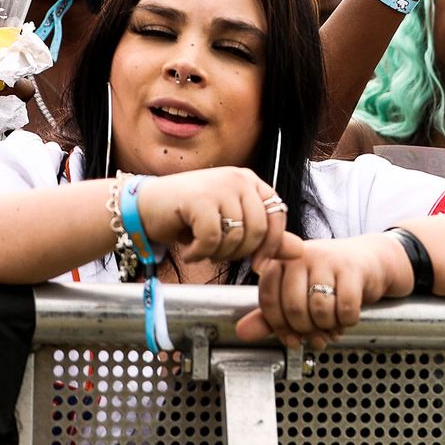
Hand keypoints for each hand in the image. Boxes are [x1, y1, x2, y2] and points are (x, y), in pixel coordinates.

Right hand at [135, 165, 288, 268]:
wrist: (143, 208)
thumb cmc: (190, 218)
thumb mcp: (232, 227)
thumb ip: (266, 237)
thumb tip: (300, 252)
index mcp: (251, 182)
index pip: (278, 216)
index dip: (271, 246)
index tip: (258, 265)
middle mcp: (238, 178)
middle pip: (259, 230)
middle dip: (240, 253)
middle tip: (218, 254)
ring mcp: (219, 185)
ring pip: (237, 236)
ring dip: (218, 254)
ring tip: (202, 249)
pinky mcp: (199, 198)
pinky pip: (212, 239)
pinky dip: (200, 252)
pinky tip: (189, 249)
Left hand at [235, 232, 403, 347]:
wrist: (370, 261)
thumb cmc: (330, 280)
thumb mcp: (297, 295)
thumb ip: (270, 315)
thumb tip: (242, 332)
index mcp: (281, 261)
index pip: (268, 299)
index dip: (278, 326)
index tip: (291, 338)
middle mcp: (301, 255)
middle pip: (293, 308)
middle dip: (306, 330)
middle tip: (316, 335)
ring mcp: (328, 258)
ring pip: (320, 309)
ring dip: (328, 326)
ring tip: (331, 326)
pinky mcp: (353, 268)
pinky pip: (345, 308)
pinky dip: (347, 321)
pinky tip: (347, 318)